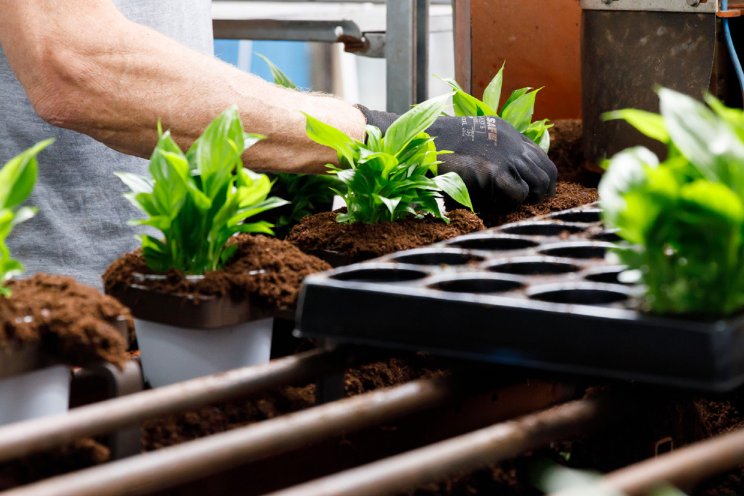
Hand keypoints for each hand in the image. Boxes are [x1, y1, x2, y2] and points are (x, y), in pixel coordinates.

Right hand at [357, 107, 556, 208]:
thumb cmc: (438, 147)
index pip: (540, 156)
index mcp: (507, 132)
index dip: (540, 175)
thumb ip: (490, 152)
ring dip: (529, 197)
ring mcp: (505, 155)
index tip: (532, 191)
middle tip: (529, 204)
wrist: (420, 142)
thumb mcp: (471, 141)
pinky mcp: (494, 171)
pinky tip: (497, 202)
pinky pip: (519, 192)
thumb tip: (502, 175)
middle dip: (542, 191)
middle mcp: (512, 142)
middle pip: (546, 170)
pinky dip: (513, 202)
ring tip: (513, 205)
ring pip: (538, 182)